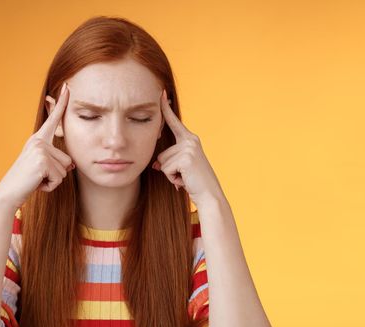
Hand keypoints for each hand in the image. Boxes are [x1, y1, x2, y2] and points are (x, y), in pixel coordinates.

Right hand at [0, 82, 73, 207]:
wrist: (8, 193)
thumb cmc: (26, 182)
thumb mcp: (42, 168)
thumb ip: (56, 162)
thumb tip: (71, 165)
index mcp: (38, 139)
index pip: (53, 119)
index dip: (62, 103)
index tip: (67, 86)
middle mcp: (39, 141)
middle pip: (67, 159)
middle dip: (57, 173)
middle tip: (37, 176)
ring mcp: (40, 149)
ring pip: (65, 169)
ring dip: (53, 180)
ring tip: (36, 179)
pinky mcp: (42, 161)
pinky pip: (59, 178)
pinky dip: (50, 186)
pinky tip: (37, 183)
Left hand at [151, 89, 224, 203]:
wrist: (210, 195)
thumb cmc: (195, 183)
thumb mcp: (180, 168)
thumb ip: (168, 161)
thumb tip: (155, 165)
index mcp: (190, 140)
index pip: (174, 122)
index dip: (165, 108)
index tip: (161, 93)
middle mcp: (190, 140)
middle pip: (161, 153)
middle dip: (168, 168)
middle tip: (185, 175)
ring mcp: (189, 148)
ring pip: (162, 162)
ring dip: (171, 174)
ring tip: (186, 177)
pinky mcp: (186, 157)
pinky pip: (165, 169)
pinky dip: (172, 178)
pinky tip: (185, 180)